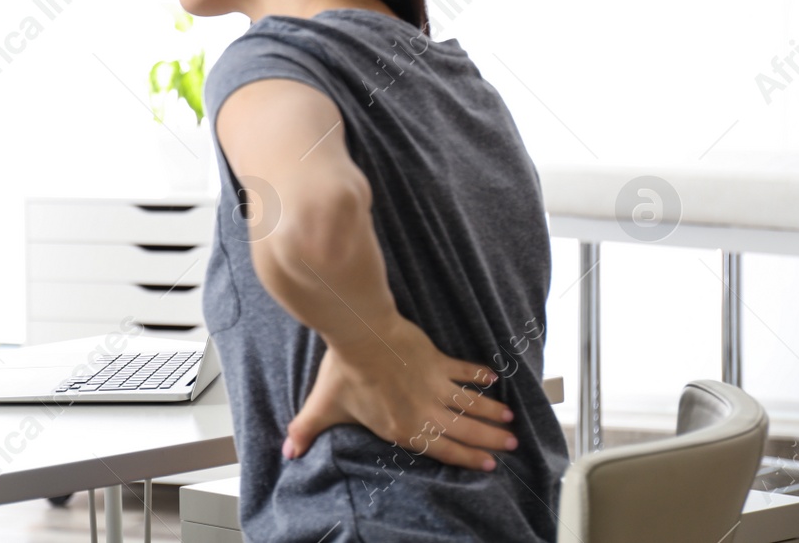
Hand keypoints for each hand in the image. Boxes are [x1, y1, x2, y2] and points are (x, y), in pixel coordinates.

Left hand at [283, 312, 515, 471]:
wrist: (361, 334)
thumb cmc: (343, 372)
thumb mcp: (324, 406)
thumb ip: (307, 430)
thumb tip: (288, 451)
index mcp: (402, 429)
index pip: (441, 450)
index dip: (467, 459)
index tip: (489, 465)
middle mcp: (424, 412)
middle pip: (464, 431)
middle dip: (489, 440)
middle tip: (511, 444)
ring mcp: (434, 386)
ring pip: (470, 404)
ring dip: (491, 412)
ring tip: (510, 420)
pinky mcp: (437, 361)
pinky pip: (464, 370)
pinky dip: (479, 374)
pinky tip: (492, 376)